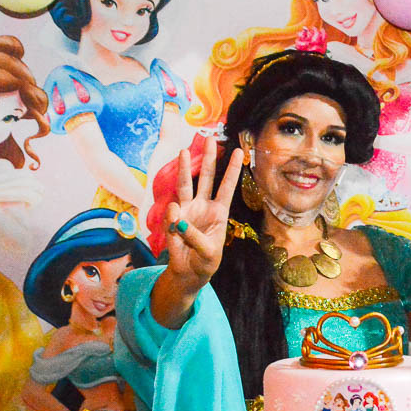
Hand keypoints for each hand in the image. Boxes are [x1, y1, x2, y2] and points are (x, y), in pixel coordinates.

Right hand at [163, 136, 242, 288]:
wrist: (189, 273)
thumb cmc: (206, 261)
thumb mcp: (208, 252)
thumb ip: (194, 235)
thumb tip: (176, 215)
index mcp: (219, 212)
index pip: (227, 187)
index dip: (232, 170)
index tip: (240, 151)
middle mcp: (204, 206)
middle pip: (207, 178)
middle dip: (208, 158)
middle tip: (210, 138)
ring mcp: (187, 210)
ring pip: (186, 185)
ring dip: (184, 168)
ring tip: (183, 151)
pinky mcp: (173, 220)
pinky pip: (171, 214)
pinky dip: (172, 218)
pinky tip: (176, 227)